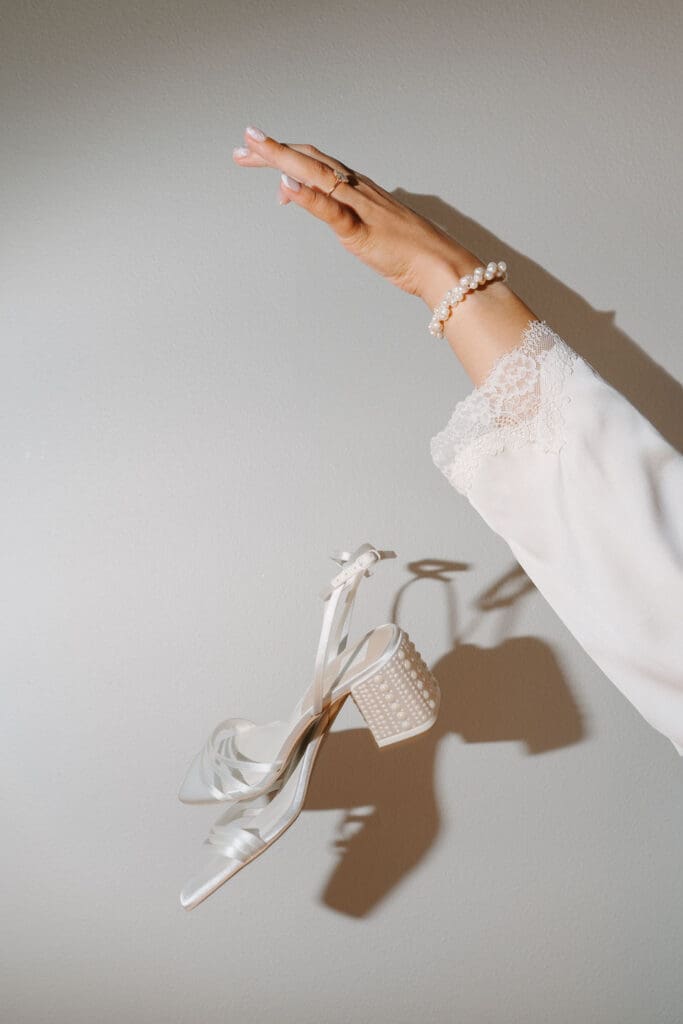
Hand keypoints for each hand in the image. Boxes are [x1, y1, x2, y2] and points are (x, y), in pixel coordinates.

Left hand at [232, 125, 476, 308]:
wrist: (438, 264)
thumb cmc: (406, 249)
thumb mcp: (362, 226)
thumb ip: (332, 212)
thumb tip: (301, 197)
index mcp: (356, 188)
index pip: (313, 162)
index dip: (282, 153)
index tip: (253, 150)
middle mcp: (356, 188)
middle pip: (309, 160)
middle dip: (273, 150)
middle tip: (242, 145)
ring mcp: (359, 207)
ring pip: (316, 174)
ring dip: (283, 159)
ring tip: (254, 149)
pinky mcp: (361, 230)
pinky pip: (332, 210)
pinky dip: (308, 197)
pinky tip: (286, 187)